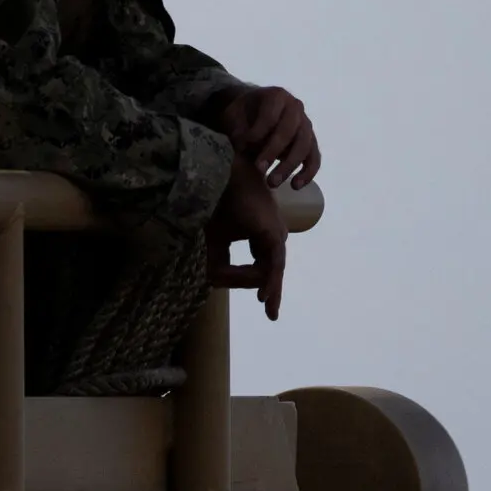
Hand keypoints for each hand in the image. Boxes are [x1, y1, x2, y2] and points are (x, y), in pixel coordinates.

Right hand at [207, 154, 286, 319]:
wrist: (222, 175)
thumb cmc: (218, 201)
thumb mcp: (216, 237)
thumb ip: (220, 258)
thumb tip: (217, 282)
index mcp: (263, 235)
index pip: (262, 265)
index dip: (249, 280)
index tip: (244, 292)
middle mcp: (273, 235)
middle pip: (273, 270)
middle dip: (272, 292)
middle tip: (272, 314)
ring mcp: (274, 234)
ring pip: (272, 270)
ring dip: (265, 287)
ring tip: (266, 306)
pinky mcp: (271, 233)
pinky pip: (272, 264)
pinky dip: (267, 279)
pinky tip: (263, 295)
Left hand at [214, 85, 319, 189]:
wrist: (252, 113)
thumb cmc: (241, 113)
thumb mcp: (233, 114)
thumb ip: (237, 127)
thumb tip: (242, 145)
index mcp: (277, 95)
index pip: (270, 115)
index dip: (258, 133)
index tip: (243, 147)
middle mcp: (296, 108)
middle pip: (289, 131)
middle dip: (273, 152)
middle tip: (259, 169)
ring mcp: (306, 125)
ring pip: (304, 146)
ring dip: (288, 166)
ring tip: (272, 183)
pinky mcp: (311, 142)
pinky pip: (314, 158)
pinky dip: (307, 173)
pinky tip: (295, 185)